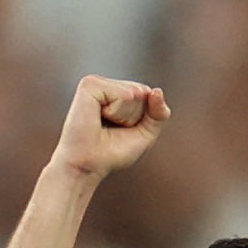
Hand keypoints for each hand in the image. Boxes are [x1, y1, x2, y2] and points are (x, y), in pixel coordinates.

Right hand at [52, 76, 169, 181]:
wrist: (88, 165)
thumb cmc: (112, 152)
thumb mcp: (146, 134)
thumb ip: (159, 113)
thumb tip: (157, 90)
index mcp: (116, 93)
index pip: (148, 94)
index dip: (143, 118)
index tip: (121, 130)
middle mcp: (106, 85)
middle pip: (143, 92)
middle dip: (135, 117)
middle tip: (111, 129)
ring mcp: (96, 82)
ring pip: (134, 93)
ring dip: (125, 116)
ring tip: (104, 124)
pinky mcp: (89, 85)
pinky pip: (123, 95)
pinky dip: (117, 112)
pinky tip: (98, 117)